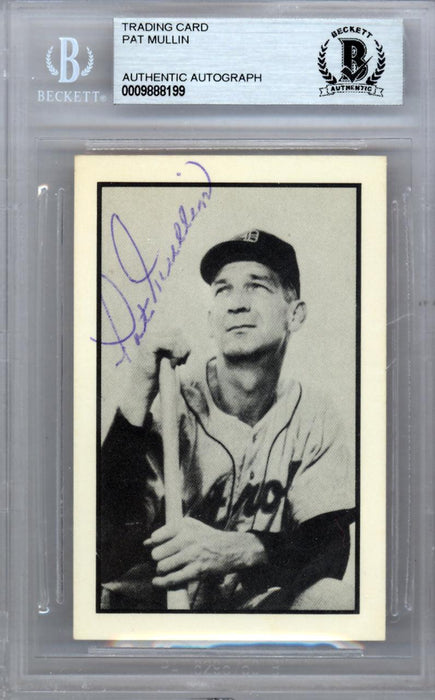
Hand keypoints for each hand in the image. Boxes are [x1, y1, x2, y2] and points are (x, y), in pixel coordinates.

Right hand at [119, 330, 189, 425]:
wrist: (141, 387)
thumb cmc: (155, 375)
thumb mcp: (167, 359)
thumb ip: (174, 349)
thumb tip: (188, 344)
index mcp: (156, 336)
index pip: (177, 331)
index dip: (184, 344)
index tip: (183, 360)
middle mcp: (152, 334)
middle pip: (178, 332)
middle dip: (184, 347)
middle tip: (181, 363)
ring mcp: (149, 339)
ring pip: (175, 336)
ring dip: (180, 351)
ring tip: (177, 363)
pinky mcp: (149, 345)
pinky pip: (170, 342)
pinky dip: (175, 352)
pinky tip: (173, 363)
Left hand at [145, 517, 266, 589]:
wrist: (231, 548)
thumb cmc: (206, 537)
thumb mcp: (189, 527)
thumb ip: (167, 533)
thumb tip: (146, 543)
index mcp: (184, 525)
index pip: (157, 536)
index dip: (154, 544)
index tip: (157, 547)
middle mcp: (188, 538)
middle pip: (157, 553)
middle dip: (157, 559)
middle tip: (163, 559)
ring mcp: (193, 555)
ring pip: (163, 566)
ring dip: (161, 570)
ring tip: (165, 568)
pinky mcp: (197, 570)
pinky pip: (173, 579)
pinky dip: (162, 583)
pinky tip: (157, 582)